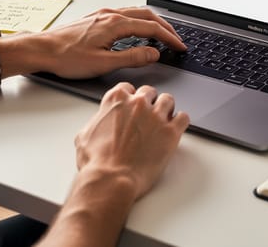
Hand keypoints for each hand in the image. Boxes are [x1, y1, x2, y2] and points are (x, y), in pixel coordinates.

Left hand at [0, 7, 185, 78]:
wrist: (41, 49)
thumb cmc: (66, 57)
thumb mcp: (103, 63)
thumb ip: (132, 58)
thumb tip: (153, 54)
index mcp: (115, 24)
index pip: (152, 28)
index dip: (169, 38)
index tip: (180, 47)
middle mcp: (111, 14)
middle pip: (147, 15)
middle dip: (166, 27)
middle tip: (176, 40)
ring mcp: (102, 14)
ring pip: (136, 12)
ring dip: (153, 22)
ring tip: (162, 34)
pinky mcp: (96, 18)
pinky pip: (125, 14)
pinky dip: (139, 21)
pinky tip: (137, 31)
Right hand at [39, 83, 188, 246]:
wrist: (112, 179)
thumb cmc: (97, 162)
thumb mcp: (85, 136)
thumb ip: (98, 122)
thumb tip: (101, 124)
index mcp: (116, 100)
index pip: (127, 88)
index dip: (130, 98)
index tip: (131, 107)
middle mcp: (138, 103)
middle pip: (149, 92)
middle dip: (148, 103)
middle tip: (146, 117)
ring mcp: (156, 116)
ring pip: (168, 100)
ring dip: (166, 109)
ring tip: (162, 122)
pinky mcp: (171, 132)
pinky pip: (183, 118)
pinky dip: (180, 122)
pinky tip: (174, 130)